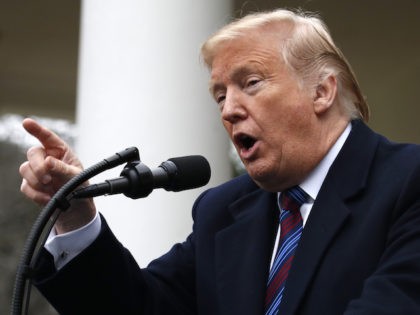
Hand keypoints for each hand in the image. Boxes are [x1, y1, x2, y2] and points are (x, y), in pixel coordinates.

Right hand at [19, 118, 95, 233]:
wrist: (75, 207)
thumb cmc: (79, 187)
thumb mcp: (76, 177)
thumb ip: (62, 169)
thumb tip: (48, 162)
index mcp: (60, 151)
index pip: (47, 137)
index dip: (37, 129)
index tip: (27, 122)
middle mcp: (46, 158)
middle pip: (32, 153)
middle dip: (38, 166)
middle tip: (48, 179)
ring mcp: (36, 171)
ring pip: (25, 169)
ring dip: (37, 181)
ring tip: (51, 188)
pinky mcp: (30, 185)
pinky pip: (25, 186)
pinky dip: (36, 194)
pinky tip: (47, 197)